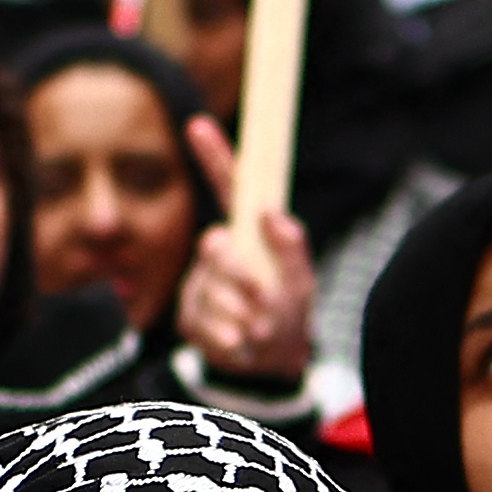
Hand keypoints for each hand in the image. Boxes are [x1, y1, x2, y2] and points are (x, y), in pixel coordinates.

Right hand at [176, 118, 315, 386]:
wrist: (271, 368)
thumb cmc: (290, 317)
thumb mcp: (302, 283)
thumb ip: (292, 247)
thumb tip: (272, 213)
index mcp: (246, 235)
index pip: (228, 189)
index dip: (213, 156)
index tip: (197, 123)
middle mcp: (218, 253)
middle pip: (215, 248)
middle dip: (242, 278)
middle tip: (264, 304)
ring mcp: (199, 283)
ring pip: (210, 289)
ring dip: (241, 315)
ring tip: (259, 329)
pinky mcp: (189, 316)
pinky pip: (201, 320)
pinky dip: (227, 336)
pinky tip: (240, 343)